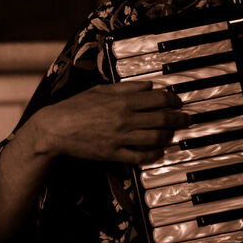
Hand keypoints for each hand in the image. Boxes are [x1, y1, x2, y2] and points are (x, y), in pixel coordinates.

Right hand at [28, 81, 189, 164]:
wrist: (55, 129)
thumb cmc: (75, 107)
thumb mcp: (100, 90)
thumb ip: (126, 88)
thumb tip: (148, 86)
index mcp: (122, 101)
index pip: (159, 100)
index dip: (174, 101)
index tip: (178, 102)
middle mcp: (125, 119)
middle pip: (163, 119)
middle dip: (179, 119)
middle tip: (186, 119)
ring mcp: (121, 138)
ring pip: (156, 138)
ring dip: (169, 136)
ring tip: (173, 134)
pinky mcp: (114, 154)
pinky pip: (141, 156)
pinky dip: (154, 154)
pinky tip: (158, 151)